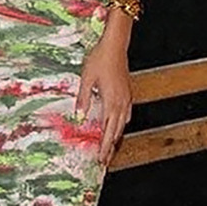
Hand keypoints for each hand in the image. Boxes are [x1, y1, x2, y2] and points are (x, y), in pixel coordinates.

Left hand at [76, 37, 132, 165]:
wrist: (115, 46)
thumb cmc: (100, 60)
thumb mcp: (86, 79)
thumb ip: (83, 99)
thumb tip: (79, 116)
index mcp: (111, 102)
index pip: (108, 132)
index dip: (104, 147)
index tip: (101, 159)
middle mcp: (121, 103)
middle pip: (116, 132)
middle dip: (110, 147)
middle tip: (104, 160)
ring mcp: (126, 98)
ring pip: (122, 124)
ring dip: (115, 137)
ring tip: (109, 148)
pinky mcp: (127, 93)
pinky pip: (125, 114)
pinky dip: (120, 124)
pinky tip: (116, 126)